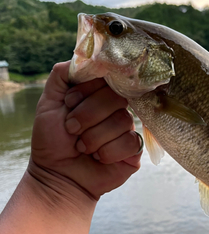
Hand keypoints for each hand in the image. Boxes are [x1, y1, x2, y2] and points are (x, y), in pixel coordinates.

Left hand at [29, 61, 141, 201]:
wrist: (57, 176)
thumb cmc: (53, 140)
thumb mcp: (49, 102)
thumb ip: (63, 74)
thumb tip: (86, 58)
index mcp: (99, 94)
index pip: (106, 78)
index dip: (86, 92)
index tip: (68, 104)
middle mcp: (116, 109)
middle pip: (117, 98)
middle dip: (88, 116)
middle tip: (71, 129)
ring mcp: (127, 129)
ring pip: (123, 121)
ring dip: (94, 138)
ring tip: (82, 148)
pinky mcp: (134, 151)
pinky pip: (131, 142)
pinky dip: (108, 152)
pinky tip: (98, 158)